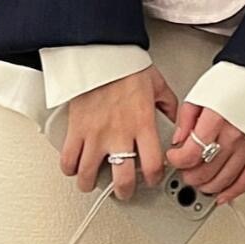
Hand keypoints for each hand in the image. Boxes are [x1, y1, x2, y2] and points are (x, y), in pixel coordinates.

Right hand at [59, 64, 178, 200]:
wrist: (100, 51)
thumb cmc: (127, 65)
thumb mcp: (158, 84)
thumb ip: (169, 106)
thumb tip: (176, 121)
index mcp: (143, 123)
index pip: (153, 165)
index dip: (155, 179)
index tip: (152, 178)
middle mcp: (119, 133)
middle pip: (122, 180)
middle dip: (125, 192)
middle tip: (124, 191)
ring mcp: (95, 134)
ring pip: (90, 176)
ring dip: (92, 184)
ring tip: (94, 183)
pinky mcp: (76, 129)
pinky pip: (68, 159)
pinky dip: (70, 168)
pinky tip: (75, 166)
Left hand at [164, 102, 244, 205]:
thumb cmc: (234, 82)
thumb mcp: (202, 93)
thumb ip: (186, 118)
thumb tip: (178, 140)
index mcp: (216, 119)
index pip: (191, 153)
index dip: (177, 160)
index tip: (173, 156)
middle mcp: (234, 135)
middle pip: (206, 170)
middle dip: (189, 175)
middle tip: (183, 170)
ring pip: (224, 179)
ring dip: (206, 186)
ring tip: (197, 182)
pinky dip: (233, 192)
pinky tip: (222, 196)